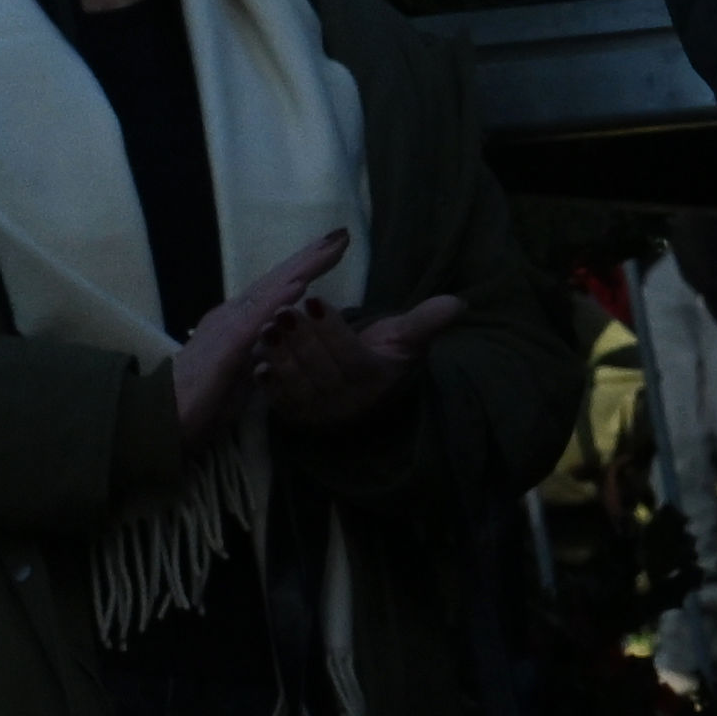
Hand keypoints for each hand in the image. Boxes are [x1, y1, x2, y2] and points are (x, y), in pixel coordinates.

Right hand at [171, 230, 353, 447]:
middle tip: (341, 234)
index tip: (332, 249)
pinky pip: (257, 317)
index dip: (304, 268)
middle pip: (277, 280)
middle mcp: (232, 315)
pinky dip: (279, 298)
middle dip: (310, 256)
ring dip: (302, 266)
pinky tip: (301, 285)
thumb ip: (259, 353)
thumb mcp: (240, 372)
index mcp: (236, 322)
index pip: (276, 289)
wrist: (160, 417)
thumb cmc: (200, 401)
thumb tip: (279, 341)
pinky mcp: (226, 345)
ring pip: (271, 289)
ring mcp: (227, 326)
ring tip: (330, 247)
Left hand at [261, 290, 462, 437]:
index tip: (313, 300)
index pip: (350, 355)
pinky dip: (269, 382)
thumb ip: (426, 322)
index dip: (330, 329)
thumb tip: (459, 303)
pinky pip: (280, 400)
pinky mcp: (297, 416)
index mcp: (374, 380)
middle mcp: (347, 402)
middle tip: (282, 310)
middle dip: (301, 339)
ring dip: (280, 357)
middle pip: (321, 369)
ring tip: (266, 328)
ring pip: (298, 383)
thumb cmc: (384, 358)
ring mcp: (320, 412)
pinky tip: (258, 361)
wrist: (365, 393)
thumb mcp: (405, 339)